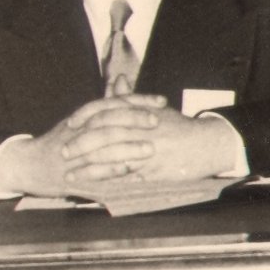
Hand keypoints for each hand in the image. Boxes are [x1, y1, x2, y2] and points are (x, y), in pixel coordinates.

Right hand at [0, 82, 166, 194]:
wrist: (26, 164)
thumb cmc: (59, 141)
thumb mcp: (80, 119)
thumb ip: (105, 101)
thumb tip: (123, 79)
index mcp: (84, 117)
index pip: (113, 103)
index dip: (138, 102)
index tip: (161, 102)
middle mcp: (78, 132)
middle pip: (107, 122)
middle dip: (132, 121)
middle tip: (156, 122)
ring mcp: (74, 154)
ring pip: (101, 148)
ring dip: (125, 149)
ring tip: (149, 150)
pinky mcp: (72, 176)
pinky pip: (94, 174)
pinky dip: (112, 174)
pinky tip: (130, 174)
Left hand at [66, 102, 240, 184]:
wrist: (207, 144)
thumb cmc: (177, 126)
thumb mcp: (154, 107)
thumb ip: (130, 98)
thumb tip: (115, 81)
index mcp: (141, 111)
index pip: (107, 109)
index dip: (85, 116)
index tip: (70, 124)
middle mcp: (142, 129)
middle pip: (104, 134)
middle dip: (81, 145)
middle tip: (63, 152)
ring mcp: (148, 151)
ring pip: (112, 159)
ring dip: (89, 168)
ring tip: (71, 176)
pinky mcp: (154, 172)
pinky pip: (127, 178)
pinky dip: (108, 184)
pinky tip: (93, 189)